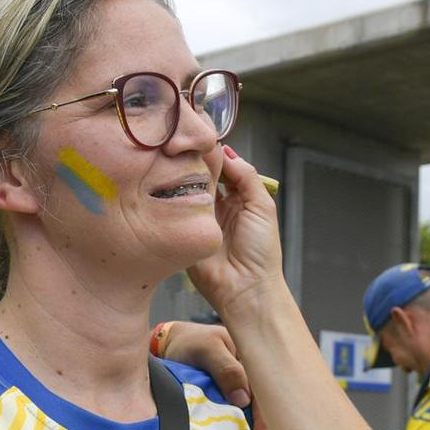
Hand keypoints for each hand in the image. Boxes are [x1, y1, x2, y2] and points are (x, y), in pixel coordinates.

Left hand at [150, 321, 270, 429]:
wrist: (173, 345)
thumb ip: (226, 369)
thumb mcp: (207, 350)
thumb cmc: (191, 345)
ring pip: (259, 414)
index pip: (265, 392)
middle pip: (267, 406)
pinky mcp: (235, 398)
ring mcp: (246, 388)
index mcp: (253, 360)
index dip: (266, 416)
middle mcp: (254, 375)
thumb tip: (244, 400)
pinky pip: (247, 416)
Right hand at [188, 145, 287, 324]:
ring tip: (176, 165)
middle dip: (195, 164)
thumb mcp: (262, 206)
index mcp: (238, 199)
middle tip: (185, 149)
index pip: (223, 169)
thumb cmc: (261, 251)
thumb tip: (227, 151)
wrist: (245, 288)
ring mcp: (197, 220)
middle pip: (202, 177)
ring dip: (183, 179)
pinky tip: (167, 186)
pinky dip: (171, 199)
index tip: (202, 140)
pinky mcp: (182, 233)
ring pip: (186, 190)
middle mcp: (216, 207)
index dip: (214, 155)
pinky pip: (173, 212)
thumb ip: (247, 177)